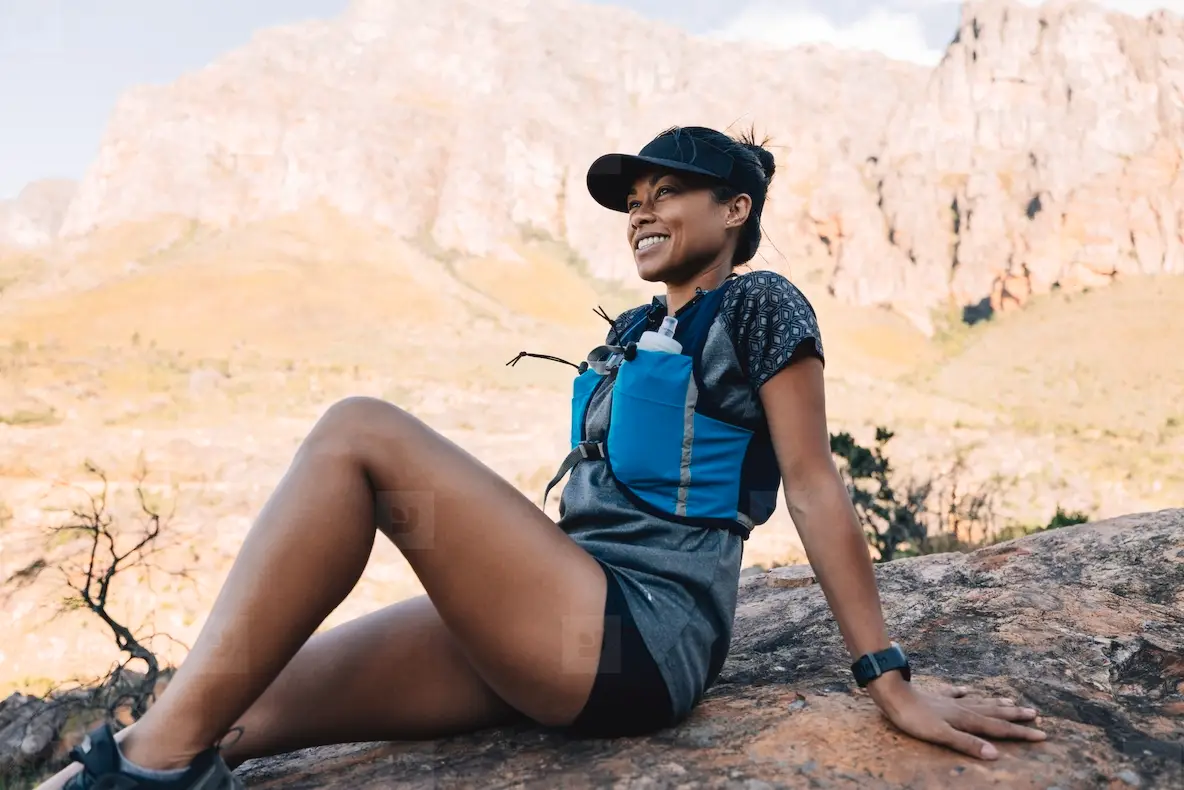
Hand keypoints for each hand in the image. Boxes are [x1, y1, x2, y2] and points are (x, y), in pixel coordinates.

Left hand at [866, 675, 1046, 759]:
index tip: (1043, 735)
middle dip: (1015, 716)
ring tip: (1011, 702)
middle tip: (1036, 715)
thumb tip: (995, 754)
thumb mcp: (941, 735)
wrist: (892, 693)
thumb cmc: (914, 718)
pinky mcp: (935, 696)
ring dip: (996, 704)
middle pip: (994, 713)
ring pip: (979, 702)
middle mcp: (962, 708)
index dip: (1021, 733)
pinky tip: (965, 689)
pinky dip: (961, 692)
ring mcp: (949, 700)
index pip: (999, 729)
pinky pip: (953, 693)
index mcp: (966, 719)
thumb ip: (967, 744)